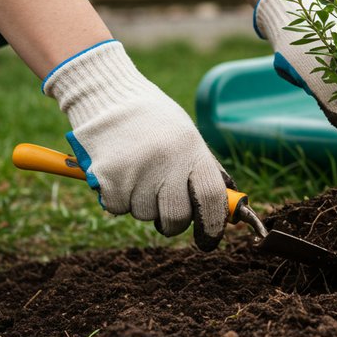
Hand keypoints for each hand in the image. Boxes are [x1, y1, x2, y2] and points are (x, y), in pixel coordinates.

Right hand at [42, 40, 230, 250]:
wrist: (108, 96)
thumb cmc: (153, 120)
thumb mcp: (188, 136)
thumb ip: (206, 170)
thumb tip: (228, 207)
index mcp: (192, 150)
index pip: (211, 198)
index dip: (213, 225)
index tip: (208, 240)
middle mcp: (167, 161)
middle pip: (176, 217)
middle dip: (172, 223)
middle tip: (164, 209)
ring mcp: (136, 170)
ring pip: (143, 214)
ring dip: (141, 203)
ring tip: (137, 172)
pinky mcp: (108, 177)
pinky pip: (117, 208)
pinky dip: (116, 198)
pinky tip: (118, 172)